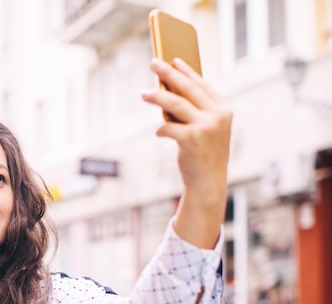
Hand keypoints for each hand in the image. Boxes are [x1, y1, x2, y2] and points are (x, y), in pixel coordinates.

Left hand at [141, 58, 232, 247]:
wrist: (208, 182)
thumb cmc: (203, 154)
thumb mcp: (204, 129)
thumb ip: (193, 111)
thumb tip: (168, 91)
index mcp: (223, 110)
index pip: (202, 84)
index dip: (186, 71)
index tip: (174, 59)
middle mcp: (217, 115)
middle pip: (187, 89)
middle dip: (169, 74)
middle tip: (154, 63)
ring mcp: (205, 127)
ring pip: (175, 104)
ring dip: (157, 96)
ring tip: (143, 93)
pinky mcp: (191, 139)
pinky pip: (168, 127)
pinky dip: (161, 129)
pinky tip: (159, 132)